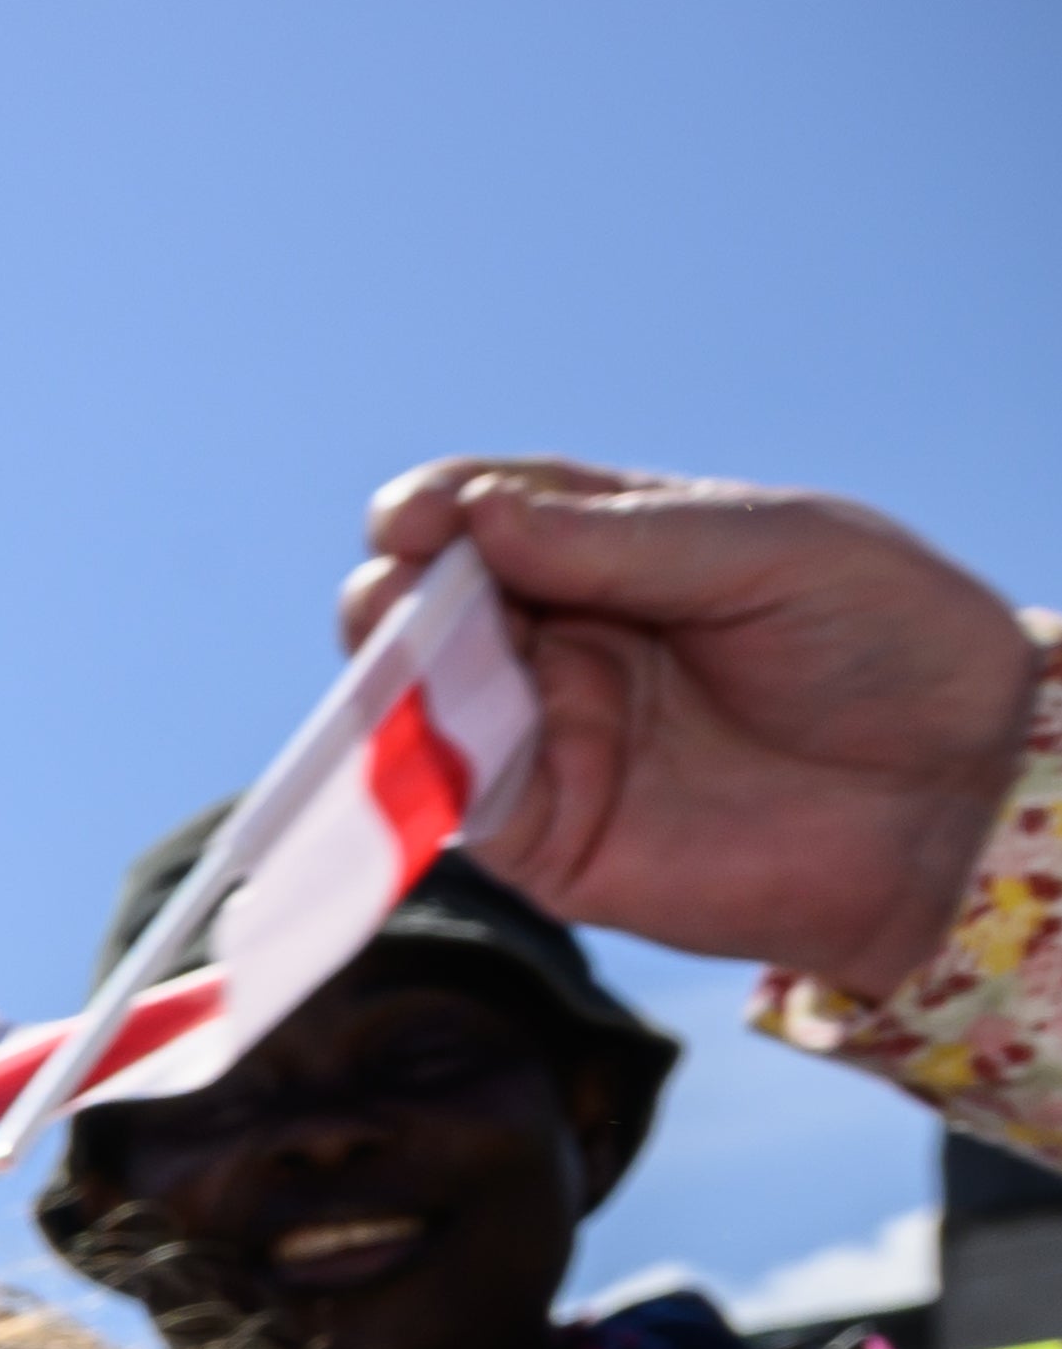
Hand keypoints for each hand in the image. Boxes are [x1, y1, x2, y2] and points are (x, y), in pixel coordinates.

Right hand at [358, 463, 1037, 994]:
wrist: (957, 793)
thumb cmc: (887, 645)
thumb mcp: (766, 551)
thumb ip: (624, 539)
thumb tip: (477, 518)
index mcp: (617, 555)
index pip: (492, 516)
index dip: (439, 508)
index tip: (416, 514)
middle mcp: (567, 643)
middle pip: (434, 607)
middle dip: (396, 593)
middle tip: (395, 585)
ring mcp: (551, 741)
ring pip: (422, 702)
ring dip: (390, 677)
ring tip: (394, 648)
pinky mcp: (547, 841)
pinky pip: (453, 803)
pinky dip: (418, 770)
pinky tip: (422, 733)